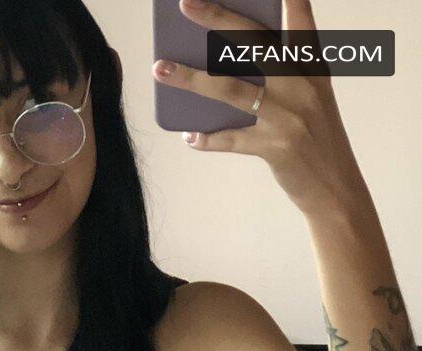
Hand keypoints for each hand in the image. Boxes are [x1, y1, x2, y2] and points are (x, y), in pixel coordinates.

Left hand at [153, 0, 368, 214]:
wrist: (335, 188)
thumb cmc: (316, 138)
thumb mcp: (311, 98)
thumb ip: (282, 74)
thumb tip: (226, 64)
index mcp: (312, 67)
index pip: (298, 21)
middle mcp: (302, 84)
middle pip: (254, 43)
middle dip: (218, 20)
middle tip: (186, 4)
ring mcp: (288, 115)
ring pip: (231, 89)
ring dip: (190, 78)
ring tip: (160, 69)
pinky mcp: (275, 147)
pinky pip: (230, 139)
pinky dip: (207, 138)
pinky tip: (189, 136)